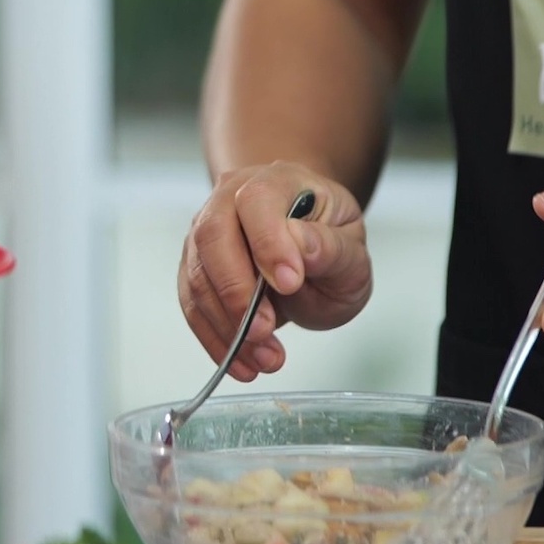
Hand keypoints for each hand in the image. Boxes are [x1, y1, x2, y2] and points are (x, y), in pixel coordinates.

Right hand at [178, 162, 372, 381]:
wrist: (306, 250)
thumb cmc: (330, 246)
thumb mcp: (352, 252)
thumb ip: (330, 249)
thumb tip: (301, 248)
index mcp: (277, 181)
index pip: (258, 201)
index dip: (269, 242)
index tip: (291, 283)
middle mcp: (231, 198)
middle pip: (212, 235)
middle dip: (236, 291)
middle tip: (265, 331)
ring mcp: (206, 232)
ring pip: (197, 276)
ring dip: (227, 325)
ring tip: (267, 358)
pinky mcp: (194, 267)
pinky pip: (192, 304)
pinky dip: (215, 338)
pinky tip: (243, 362)